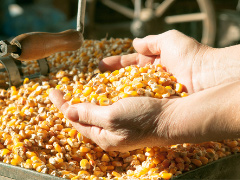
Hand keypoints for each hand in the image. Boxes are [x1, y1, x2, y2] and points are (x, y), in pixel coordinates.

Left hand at [50, 81, 239, 151]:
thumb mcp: (113, 115)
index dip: (63, 105)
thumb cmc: (144, 118)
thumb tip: (68, 112)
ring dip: (86, 103)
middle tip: (62, 92)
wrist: (172, 118)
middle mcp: (110, 134)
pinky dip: (101, 101)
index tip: (53, 91)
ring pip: (96, 114)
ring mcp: (120, 127)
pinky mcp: (128, 119)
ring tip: (77, 92)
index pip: (75, 120)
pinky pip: (109, 110)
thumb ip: (90, 114)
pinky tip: (100, 93)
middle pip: (84, 119)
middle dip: (72, 106)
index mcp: (103, 136)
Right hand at [99, 30, 239, 92]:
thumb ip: (151, 41)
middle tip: (97, 81)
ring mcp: (155, 90)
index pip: (130, 62)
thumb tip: (134, 42)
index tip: (100, 65)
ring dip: (118, 92)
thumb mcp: (169, 40)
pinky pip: (142, 101)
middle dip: (112, 79)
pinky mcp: (159, 102)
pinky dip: (130, 102)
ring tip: (101, 94)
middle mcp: (153, 76)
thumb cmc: (189, 55)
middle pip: (129, 77)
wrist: (206, 75)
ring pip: (133, 90)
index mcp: (154, 61)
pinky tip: (117, 105)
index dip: (115, 63)